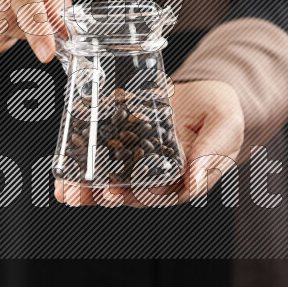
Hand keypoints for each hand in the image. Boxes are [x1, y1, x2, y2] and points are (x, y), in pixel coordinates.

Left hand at [54, 81, 243, 206]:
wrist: (211, 90)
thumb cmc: (223, 113)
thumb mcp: (225, 129)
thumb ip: (211, 155)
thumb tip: (192, 184)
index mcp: (180, 179)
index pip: (155, 195)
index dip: (134, 196)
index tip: (116, 193)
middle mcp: (155, 173)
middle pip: (126, 190)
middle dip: (101, 194)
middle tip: (80, 193)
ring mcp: (136, 157)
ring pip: (109, 176)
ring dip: (85, 186)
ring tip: (65, 190)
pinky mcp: (123, 136)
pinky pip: (101, 150)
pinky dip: (82, 157)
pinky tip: (62, 164)